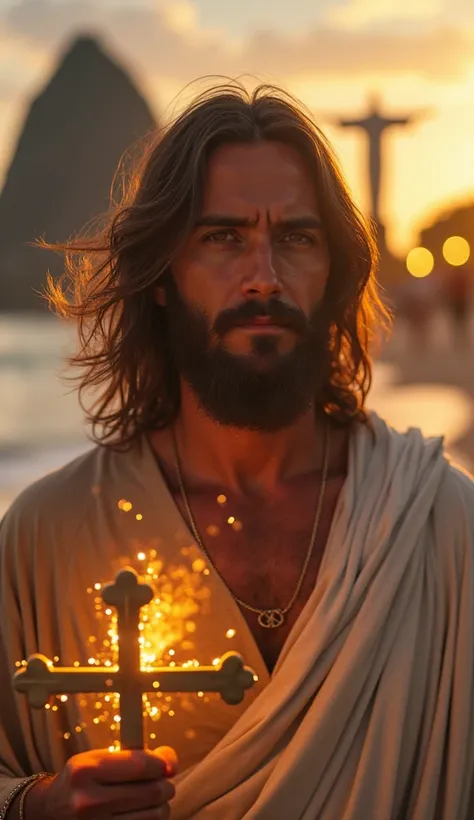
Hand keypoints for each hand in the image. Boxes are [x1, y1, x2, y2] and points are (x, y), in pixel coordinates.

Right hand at [24, 746, 177, 818]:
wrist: (51, 812)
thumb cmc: (81, 780)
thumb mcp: (97, 759)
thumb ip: (133, 756)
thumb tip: (171, 763)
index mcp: (85, 771)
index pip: (141, 765)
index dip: (161, 764)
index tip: (164, 765)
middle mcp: (88, 801)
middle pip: (152, 792)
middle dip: (165, 785)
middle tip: (163, 782)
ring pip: (155, 815)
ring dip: (162, 806)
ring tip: (153, 800)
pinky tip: (142, 814)